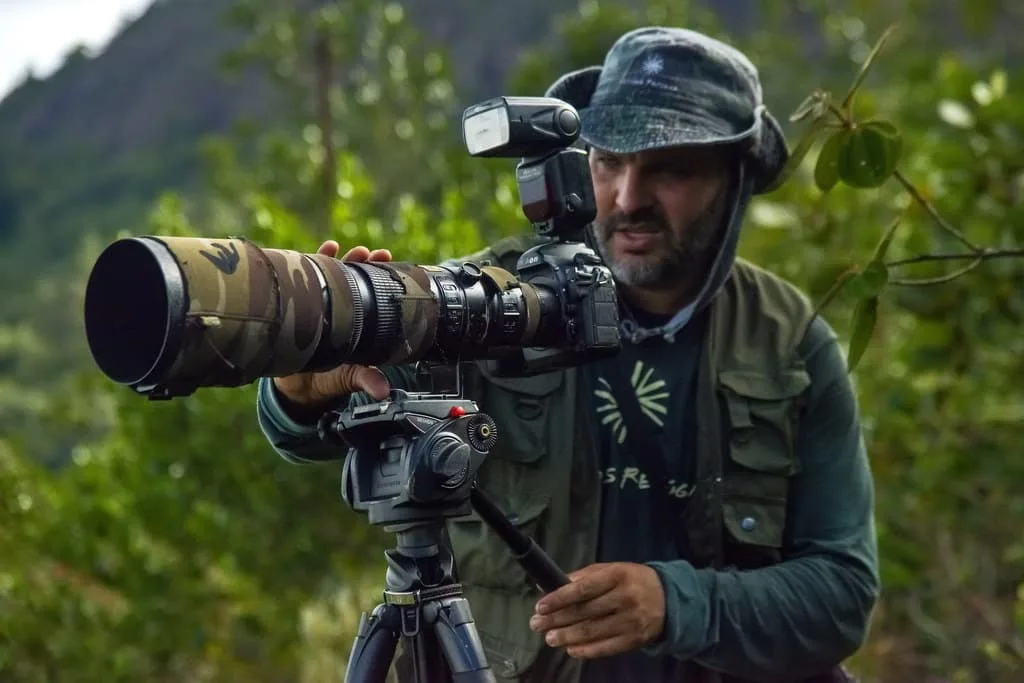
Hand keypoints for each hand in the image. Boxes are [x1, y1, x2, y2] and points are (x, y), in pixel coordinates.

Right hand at [273, 241, 392, 407]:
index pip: (375, 297)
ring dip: (343, 260)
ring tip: (349, 250)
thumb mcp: (348, 378)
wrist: (296, 387)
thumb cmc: (327, 380)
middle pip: (356, 281)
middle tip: (374, 254)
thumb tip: (383, 391)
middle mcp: (344, 310)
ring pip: (334, 276)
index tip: (393, 267)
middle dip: (366, 264)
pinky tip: (326, 249)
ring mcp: (323, 305)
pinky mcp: (301, 303)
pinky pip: (308, 279)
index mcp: (361, 325)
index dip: (384, 282)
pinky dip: (316, 261)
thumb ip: (365, 379)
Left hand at [529, 562, 665, 659]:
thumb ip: (584, 577)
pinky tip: (571, 649)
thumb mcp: (612, 570)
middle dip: (557, 619)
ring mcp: (631, 620)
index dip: (559, 598)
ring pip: (593, 631)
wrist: (669, 598)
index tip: (540, 606)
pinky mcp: (635, 639)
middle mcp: (625, 597)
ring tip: (550, 638)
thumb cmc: (632, 580)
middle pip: (585, 612)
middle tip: (536, 624)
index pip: (583, 588)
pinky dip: (586, 650)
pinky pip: (607, 648)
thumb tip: (553, 583)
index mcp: (617, 575)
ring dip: (567, 636)